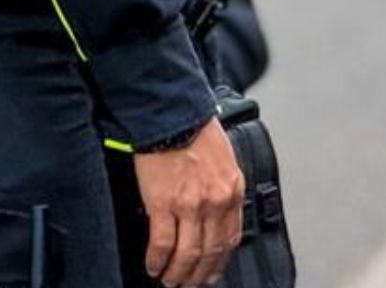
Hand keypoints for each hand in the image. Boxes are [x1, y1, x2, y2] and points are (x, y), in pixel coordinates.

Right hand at [135, 117, 243, 286]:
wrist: (173, 114)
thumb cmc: (197, 132)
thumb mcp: (225, 161)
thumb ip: (224, 190)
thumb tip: (216, 219)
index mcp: (232, 190)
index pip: (230, 238)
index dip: (219, 262)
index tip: (211, 273)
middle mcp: (215, 202)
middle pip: (209, 252)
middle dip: (198, 275)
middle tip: (188, 285)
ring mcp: (190, 205)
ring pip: (186, 255)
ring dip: (177, 274)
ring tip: (169, 281)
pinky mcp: (163, 204)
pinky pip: (162, 244)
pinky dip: (157, 260)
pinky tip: (153, 266)